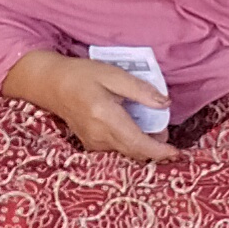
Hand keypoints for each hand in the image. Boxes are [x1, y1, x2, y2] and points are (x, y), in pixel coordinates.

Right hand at [2, 51, 179, 162]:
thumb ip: (140, 90)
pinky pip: (117, 150)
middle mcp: (99, 136)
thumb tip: (165, 104)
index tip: (176, 153)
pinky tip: (134, 129)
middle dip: (155, 148)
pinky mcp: (91, 145)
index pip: (138, 143)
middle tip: (165, 132)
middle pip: (135, 152)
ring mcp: (94, 143)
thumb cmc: (82, 75)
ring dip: (143, 146)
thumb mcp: (113, 74)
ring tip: (151, 127)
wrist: (52, 84)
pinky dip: (131, 144)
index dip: (159, 151)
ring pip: (127, 152)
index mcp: (106, 117)